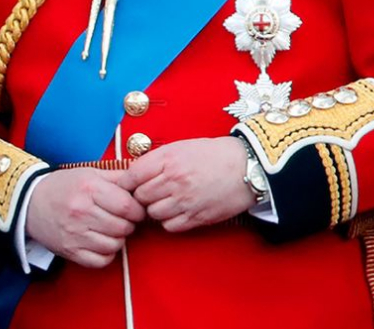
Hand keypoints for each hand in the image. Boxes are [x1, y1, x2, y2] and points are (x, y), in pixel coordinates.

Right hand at [25, 167, 144, 267]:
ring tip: (109, 229)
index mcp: (89, 189)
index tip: (134, 209)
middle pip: (123, 227)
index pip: (128, 206)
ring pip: (114, 245)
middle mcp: (81, 211)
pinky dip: (106, 254)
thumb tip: (142, 182)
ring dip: (117, 239)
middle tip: (120, 219)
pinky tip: (100, 242)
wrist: (30, 202)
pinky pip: (101, 260)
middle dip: (128, 224)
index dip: (137, 210)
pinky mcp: (70, 250)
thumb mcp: (89, 173)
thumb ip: (117, 177)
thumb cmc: (63, 186)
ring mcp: (74, 233)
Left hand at [125, 137, 254, 232]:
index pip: (132, 176)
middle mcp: (174, 181)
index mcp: (168, 159)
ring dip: (155, 209)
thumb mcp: (180, 147)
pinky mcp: (197, 217)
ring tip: (165, 201)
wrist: (246, 167)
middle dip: (141, 196)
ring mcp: (185, 201)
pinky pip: (169, 226)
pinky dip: (169, 221)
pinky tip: (177, 211)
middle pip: (140, 197)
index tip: (129, 185)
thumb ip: (157, 160)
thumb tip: (134, 174)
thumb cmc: (213, 154)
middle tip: (149, 193)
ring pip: (153, 213)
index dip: (127, 182)